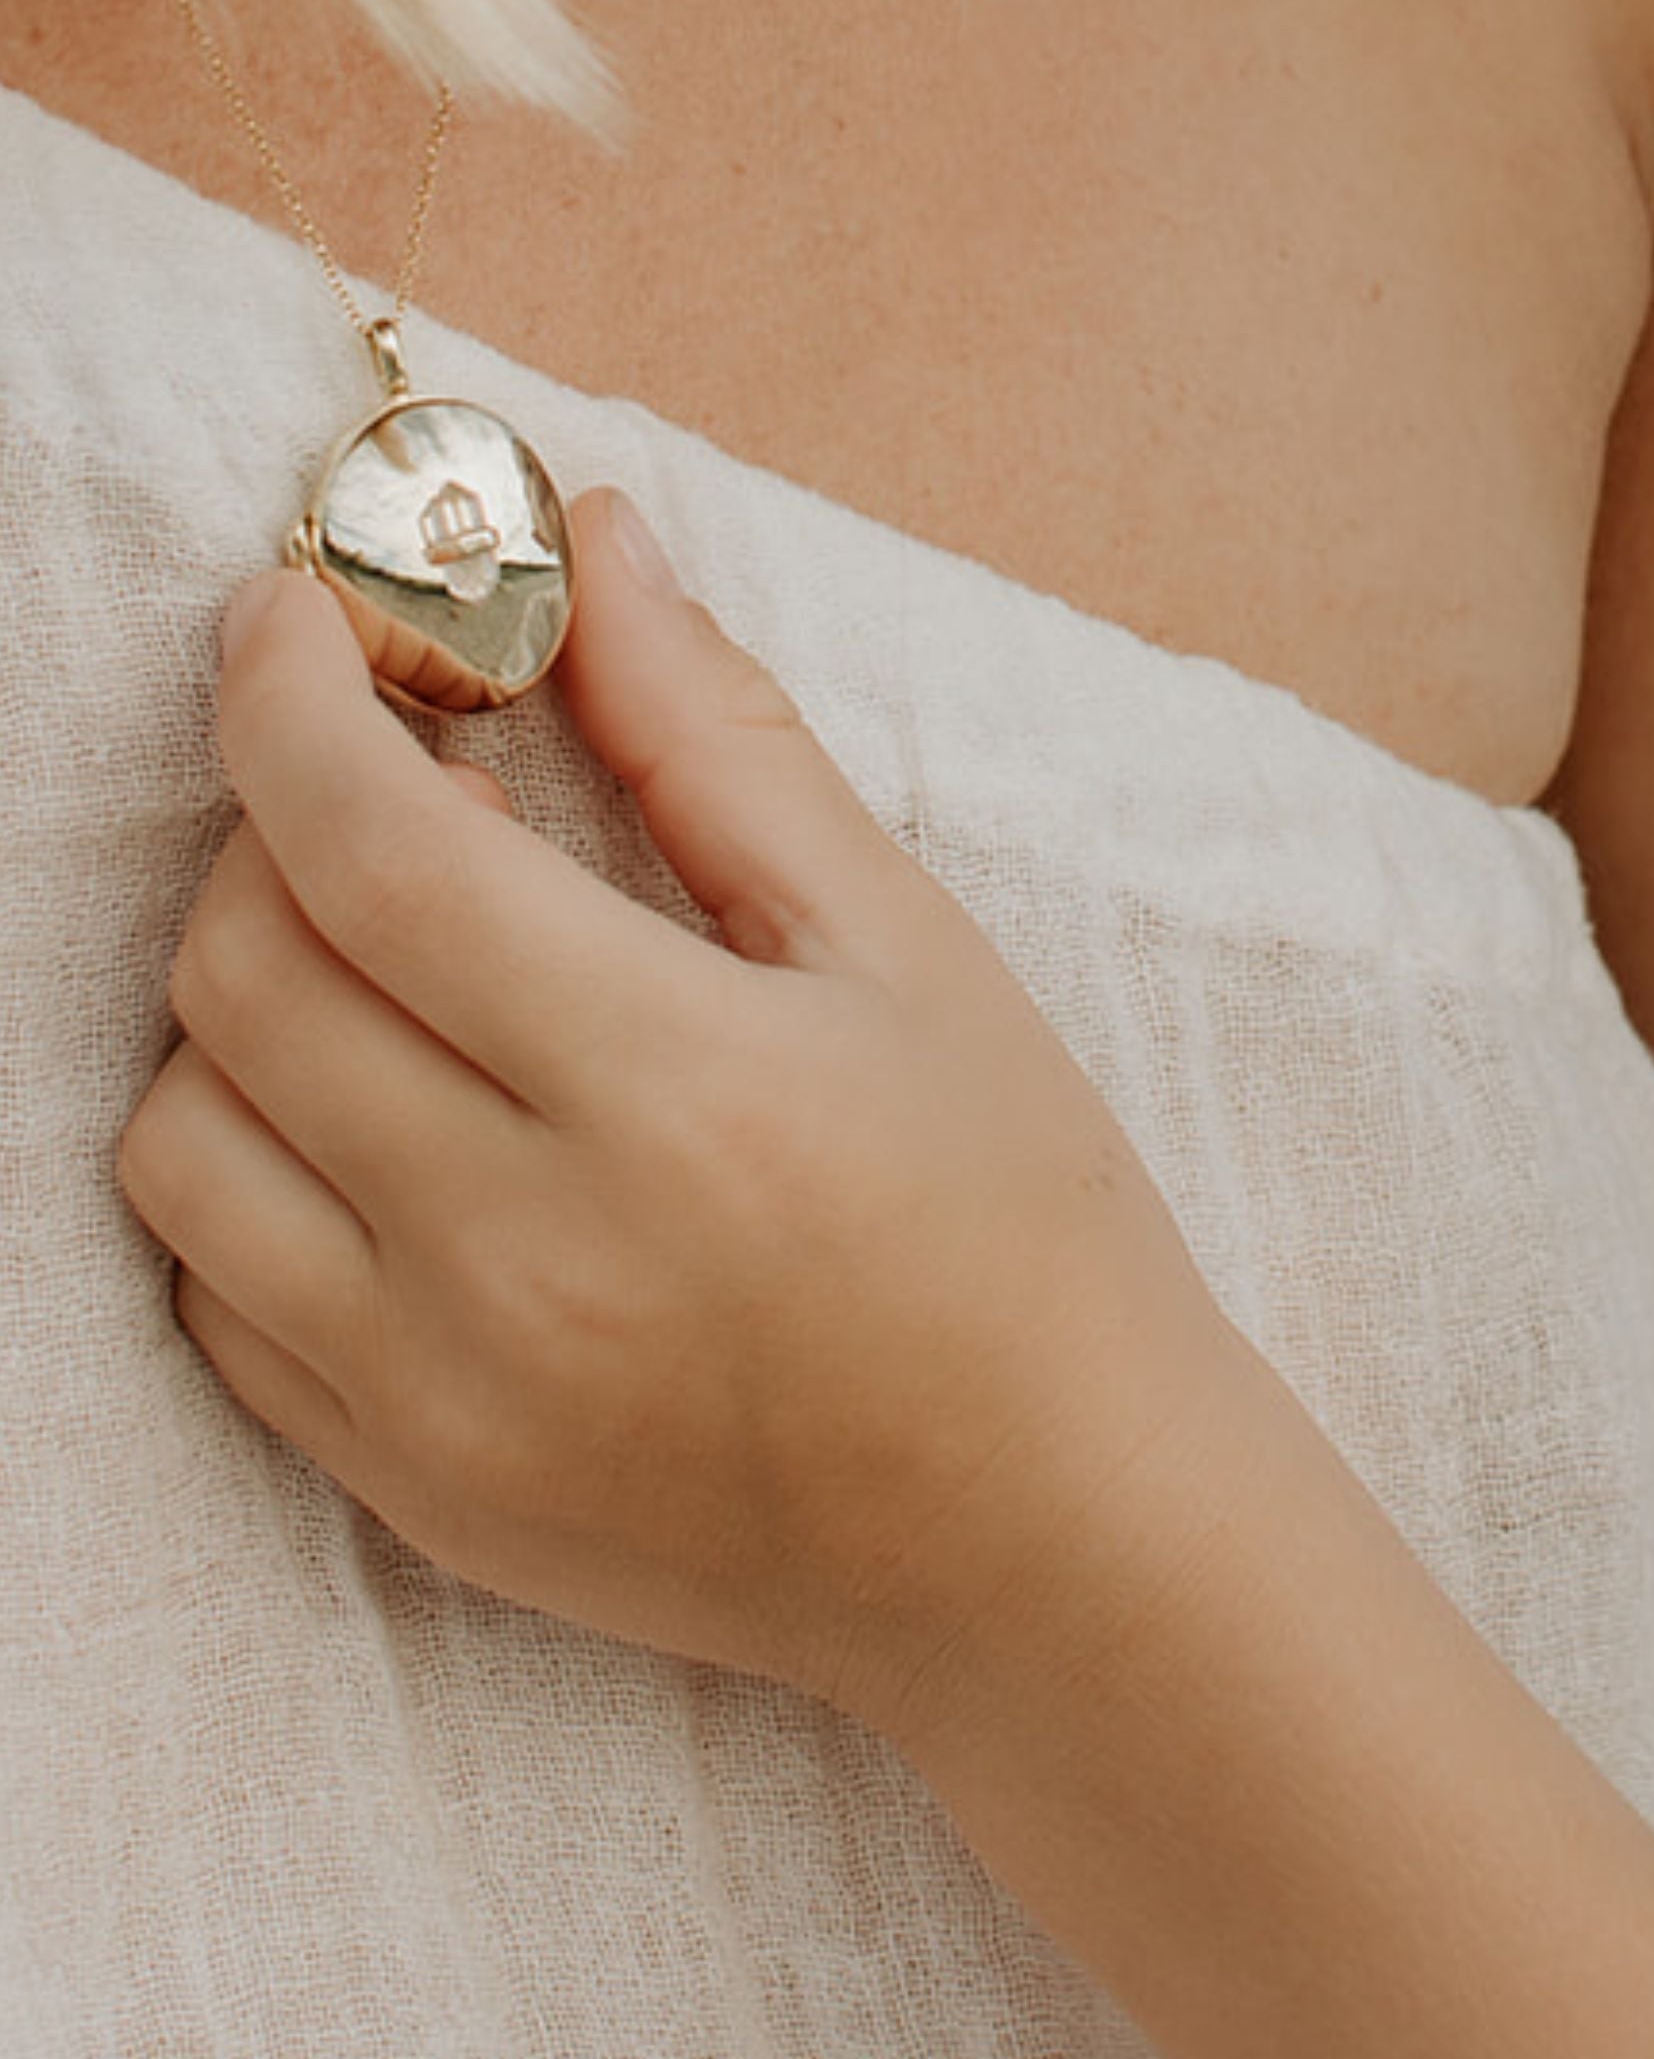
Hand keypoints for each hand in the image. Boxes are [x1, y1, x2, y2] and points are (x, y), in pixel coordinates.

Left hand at [118, 491, 1260, 1742]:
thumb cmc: (1011, 1212)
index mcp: (669, 1087)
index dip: (290, 698)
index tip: (292, 612)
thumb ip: (713, 735)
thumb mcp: (901, 941)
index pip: (372, 851)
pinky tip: (391, 1119)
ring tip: (400, 968)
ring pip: (181, 1139)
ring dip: (245, 1004)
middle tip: (411, 786)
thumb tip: (591, 544)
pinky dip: (256, 1169)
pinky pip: (212, 1299)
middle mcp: (518, 1252)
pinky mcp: (406, 1489)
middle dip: (275, 823)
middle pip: (245, 976)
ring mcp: (440, 1392)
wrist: (1047, 1535)